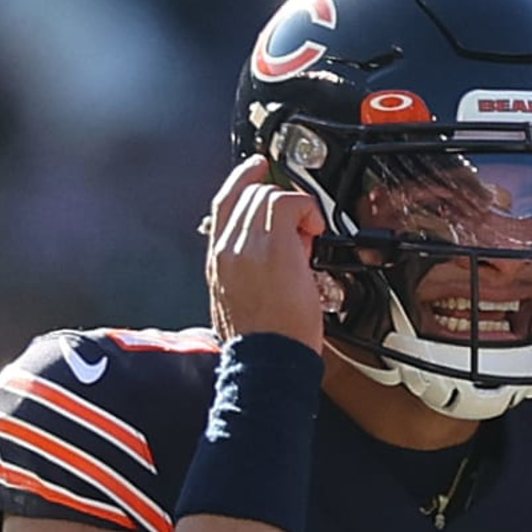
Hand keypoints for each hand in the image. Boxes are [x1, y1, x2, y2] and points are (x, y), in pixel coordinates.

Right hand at [205, 156, 326, 351]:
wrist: (266, 363)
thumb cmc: (263, 346)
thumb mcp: (243, 301)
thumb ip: (251, 268)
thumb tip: (280, 249)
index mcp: (218, 261)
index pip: (223, 204)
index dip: (242, 180)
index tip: (258, 169)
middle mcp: (226, 248)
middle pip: (250, 195)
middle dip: (279, 204)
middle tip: (301, 229)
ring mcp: (246, 245)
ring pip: (268, 196)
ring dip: (294, 210)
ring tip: (307, 237)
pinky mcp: (272, 245)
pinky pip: (289, 202)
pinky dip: (307, 210)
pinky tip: (313, 231)